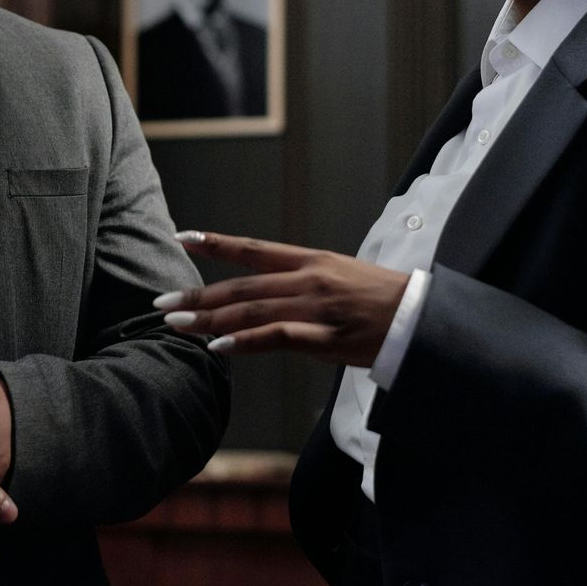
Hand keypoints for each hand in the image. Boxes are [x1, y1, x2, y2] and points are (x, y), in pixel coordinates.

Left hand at [157, 231, 409, 366]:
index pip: (254, 248)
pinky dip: (246, 340)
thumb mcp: (341, 279)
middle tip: (162, 303)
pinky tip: (219, 347)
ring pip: (253, 308)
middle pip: (243, 284)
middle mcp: (310, 278)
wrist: (424, 318)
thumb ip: (302, 284)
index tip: (181, 238)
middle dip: (198, 295)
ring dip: (210, 318)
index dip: (216, 243)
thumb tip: (266, 294)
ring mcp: (318, 307)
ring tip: (177, 325)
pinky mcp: (329, 337)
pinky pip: (279, 336)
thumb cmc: (382, 301)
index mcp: (312, 261)